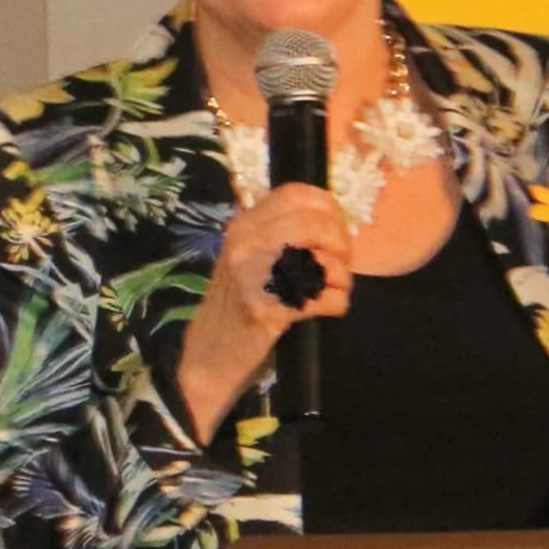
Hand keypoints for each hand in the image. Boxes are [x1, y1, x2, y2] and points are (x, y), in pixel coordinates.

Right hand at [177, 182, 355, 436]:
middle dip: (340, 245)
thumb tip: (331, 221)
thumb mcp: (249, 255)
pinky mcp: (267, 309)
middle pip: (316, 224)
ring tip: (334, 289)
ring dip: (341, 278)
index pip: (296, 194)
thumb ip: (279, 233)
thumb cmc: (238, 303)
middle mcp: (246, 243)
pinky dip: (336, 304)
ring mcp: (254, 275)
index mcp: (244, 225)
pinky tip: (329, 308)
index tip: (332, 233)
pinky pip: (323, 297)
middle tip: (339, 265)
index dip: (328, 209)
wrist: (208, 354)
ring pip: (323, 260)